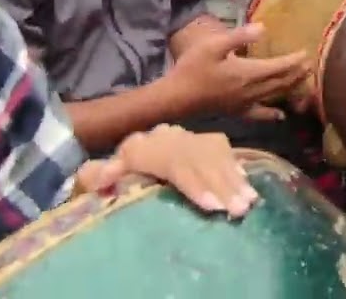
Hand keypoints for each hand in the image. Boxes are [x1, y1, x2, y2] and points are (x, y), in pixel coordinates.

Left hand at [76, 124, 257, 217]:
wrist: (119, 157)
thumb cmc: (110, 177)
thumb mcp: (97, 176)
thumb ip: (98, 176)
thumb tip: (102, 178)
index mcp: (143, 148)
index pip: (175, 163)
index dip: (194, 184)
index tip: (211, 207)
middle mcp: (168, 139)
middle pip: (201, 159)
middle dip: (222, 185)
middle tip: (239, 209)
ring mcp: (186, 138)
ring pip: (215, 154)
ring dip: (233, 178)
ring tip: (249, 201)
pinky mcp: (199, 140)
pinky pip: (224, 149)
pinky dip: (236, 167)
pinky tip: (247, 183)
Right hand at [167, 23, 312, 118]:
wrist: (177, 97)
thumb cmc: (193, 68)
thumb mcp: (214, 45)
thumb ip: (239, 37)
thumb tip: (263, 28)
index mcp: (248, 73)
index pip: (278, 67)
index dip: (294, 61)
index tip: (306, 53)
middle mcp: (251, 90)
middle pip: (281, 82)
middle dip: (297, 73)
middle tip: (311, 65)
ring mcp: (245, 103)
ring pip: (274, 96)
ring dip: (290, 88)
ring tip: (303, 82)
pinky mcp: (236, 111)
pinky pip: (259, 114)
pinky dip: (272, 114)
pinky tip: (280, 116)